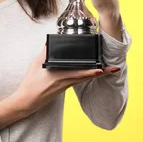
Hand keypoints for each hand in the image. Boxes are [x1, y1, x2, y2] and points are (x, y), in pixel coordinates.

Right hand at [0, 44, 120, 127]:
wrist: (27, 100)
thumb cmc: (31, 83)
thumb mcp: (37, 64)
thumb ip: (46, 51)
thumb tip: (51, 41)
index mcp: (61, 75)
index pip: (80, 73)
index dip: (92, 72)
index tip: (102, 69)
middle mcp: (67, 81)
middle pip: (88, 76)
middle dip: (102, 72)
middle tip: (115, 68)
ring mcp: (67, 85)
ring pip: (85, 78)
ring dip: (97, 74)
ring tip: (109, 70)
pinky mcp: (65, 87)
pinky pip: (79, 80)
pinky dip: (87, 76)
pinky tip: (94, 72)